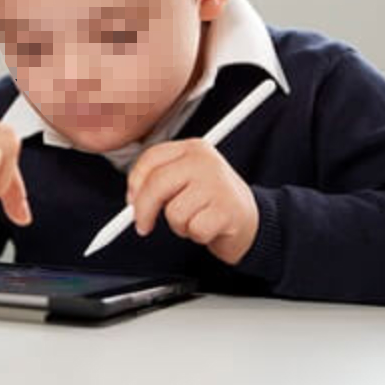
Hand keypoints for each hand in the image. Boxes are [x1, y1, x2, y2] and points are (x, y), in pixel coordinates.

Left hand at [126, 139, 257, 264]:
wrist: (251, 220)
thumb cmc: (213, 201)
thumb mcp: (187, 180)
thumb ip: (159, 181)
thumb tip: (132, 198)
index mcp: (193, 148)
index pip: (151, 159)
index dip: (135, 183)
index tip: (132, 200)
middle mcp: (206, 162)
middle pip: (157, 184)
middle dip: (144, 210)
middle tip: (143, 225)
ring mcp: (218, 184)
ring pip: (174, 212)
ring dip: (179, 225)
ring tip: (195, 219)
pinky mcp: (227, 210)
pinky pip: (194, 229)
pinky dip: (197, 235)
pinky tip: (208, 228)